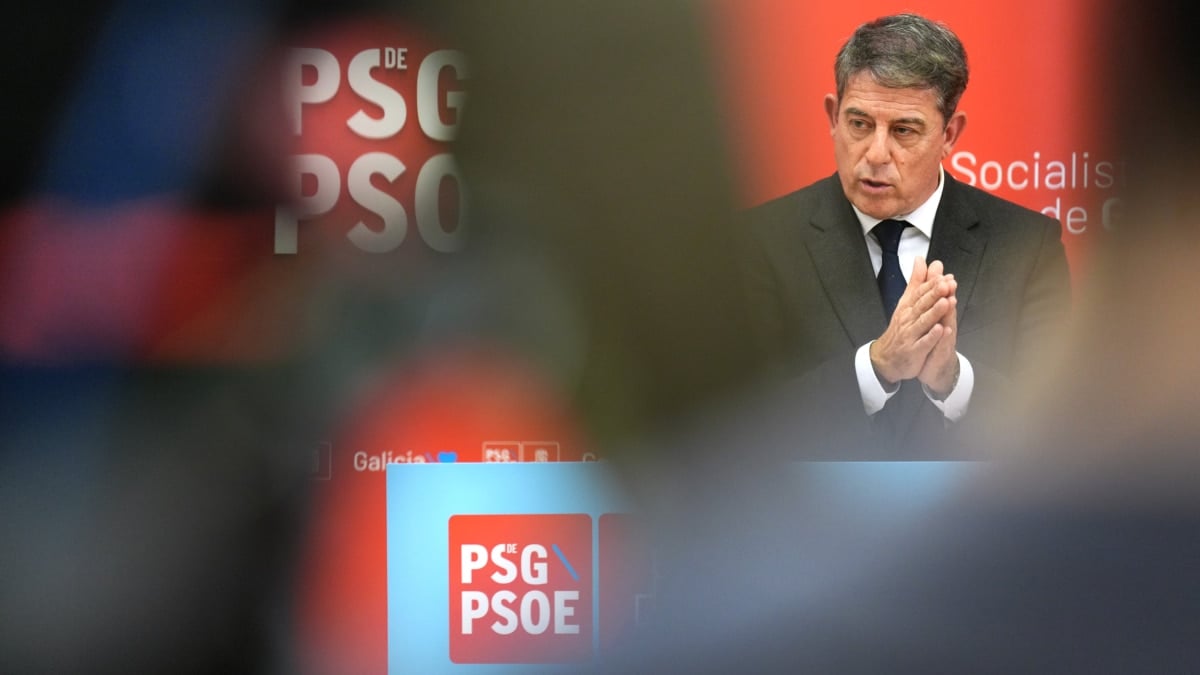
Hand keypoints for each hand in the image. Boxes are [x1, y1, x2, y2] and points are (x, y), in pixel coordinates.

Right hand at [870, 258, 955, 386]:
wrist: (887, 357)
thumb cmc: (901, 328)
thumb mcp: (906, 302)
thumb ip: (916, 282)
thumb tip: (921, 260)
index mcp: (908, 306)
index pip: (919, 292)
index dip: (931, 284)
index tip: (943, 276)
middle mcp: (908, 319)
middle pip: (922, 305)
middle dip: (934, 294)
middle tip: (946, 284)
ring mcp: (910, 335)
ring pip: (923, 322)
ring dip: (934, 312)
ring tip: (945, 302)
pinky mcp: (914, 351)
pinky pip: (923, 343)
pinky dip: (932, 337)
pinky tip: (940, 330)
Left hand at [917, 273, 959, 397]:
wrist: (934, 368)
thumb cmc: (934, 339)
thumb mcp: (931, 316)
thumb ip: (931, 294)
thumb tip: (932, 270)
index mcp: (939, 316)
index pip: (940, 298)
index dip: (940, 284)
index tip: (940, 270)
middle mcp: (945, 326)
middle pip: (947, 308)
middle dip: (948, 295)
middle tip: (948, 282)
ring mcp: (944, 340)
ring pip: (948, 324)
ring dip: (949, 313)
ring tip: (949, 301)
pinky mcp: (941, 354)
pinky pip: (942, 346)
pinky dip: (943, 338)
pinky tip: (945, 330)